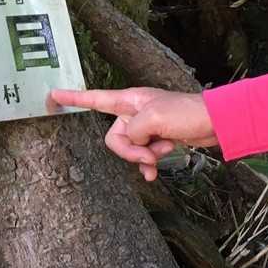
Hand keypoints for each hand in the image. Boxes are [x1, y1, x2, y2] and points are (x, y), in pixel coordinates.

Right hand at [49, 87, 217, 181]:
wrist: (216, 123)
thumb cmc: (186, 113)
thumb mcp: (154, 119)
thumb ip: (133, 131)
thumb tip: (131, 142)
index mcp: (129, 101)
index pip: (94, 99)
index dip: (73, 99)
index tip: (51, 95)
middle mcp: (133, 112)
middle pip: (114, 136)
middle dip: (129, 150)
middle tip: (149, 154)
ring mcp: (145, 127)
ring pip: (129, 148)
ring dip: (144, 157)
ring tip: (162, 154)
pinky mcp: (157, 139)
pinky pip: (142, 155)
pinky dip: (148, 164)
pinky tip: (155, 171)